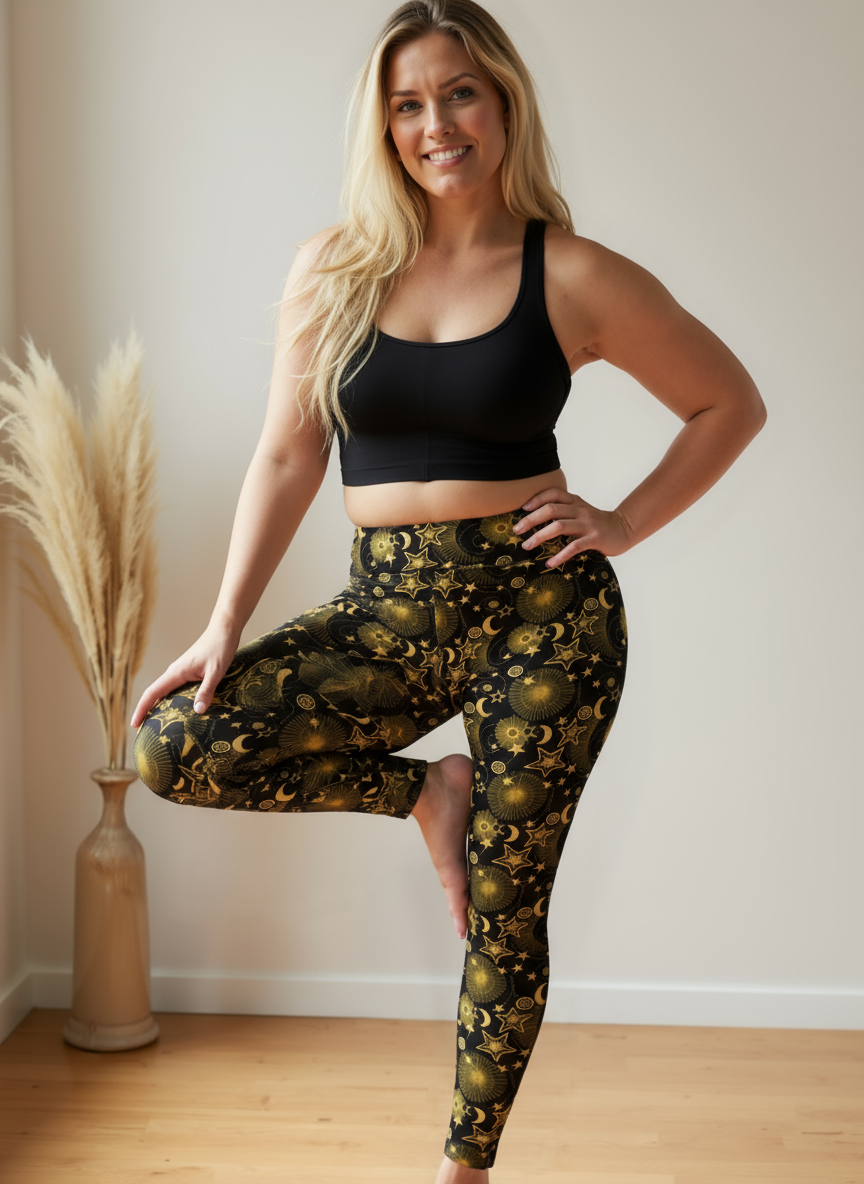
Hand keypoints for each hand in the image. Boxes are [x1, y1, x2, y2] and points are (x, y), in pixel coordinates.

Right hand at [130, 623, 241, 728]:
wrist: (224, 630)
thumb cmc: (220, 649)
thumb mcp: (216, 672)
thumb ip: (206, 690)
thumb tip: (198, 711)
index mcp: (176, 673)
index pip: (152, 693)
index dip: (141, 709)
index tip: (134, 725)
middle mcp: (174, 672)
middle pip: (154, 694)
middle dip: (146, 712)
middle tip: (143, 733)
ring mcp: (180, 672)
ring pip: (163, 692)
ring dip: (157, 707)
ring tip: (156, 727)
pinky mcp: (188, 671)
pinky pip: (173, 689)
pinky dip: (169, 700)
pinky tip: (176, 710)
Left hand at [513, 486, 632, 567]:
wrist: (624, 529)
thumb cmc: (597, 523)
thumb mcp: (581, 512)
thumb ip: (564, 512)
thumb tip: (535, 521)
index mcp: (575, 501)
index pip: (554, 493)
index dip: (537, 498)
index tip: (523, 508)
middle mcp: (580, 510)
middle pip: (551, 509)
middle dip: (531, 519)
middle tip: (517, 530)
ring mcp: (587, 524)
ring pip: (559, 526)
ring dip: (540, 536)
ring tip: (527, 545)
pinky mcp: (594, 538)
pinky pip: (574, 546)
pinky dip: (560, 555)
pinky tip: (550, 563)